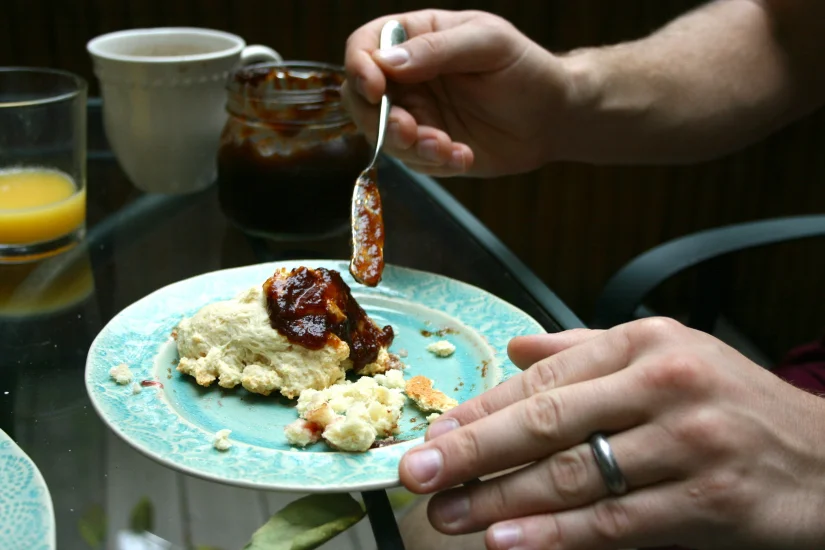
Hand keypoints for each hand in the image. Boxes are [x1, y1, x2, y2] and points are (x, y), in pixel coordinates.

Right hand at [343, 10, 571, 176]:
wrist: (553, 115)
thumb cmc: (524, 67)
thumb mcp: (487, 44)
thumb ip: (437, 50)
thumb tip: (386, 62)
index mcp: (414, 39)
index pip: (364, 47)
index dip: (359, 68)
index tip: (376, 89)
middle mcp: (407, 78)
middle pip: (361, 98)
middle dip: (380, 119)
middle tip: (409, 131)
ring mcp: (417, 115)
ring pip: (384, 136)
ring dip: (411, 147)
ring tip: (447, 147)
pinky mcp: (429, 149)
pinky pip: (414, 162)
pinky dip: (436, 163)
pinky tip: (464, 155)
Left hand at [398, 318, 824, 548]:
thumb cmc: (730, 400)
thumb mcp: (666, 353)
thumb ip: (584, 349)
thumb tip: (515, 349)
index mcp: (643, 344)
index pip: (543, 379)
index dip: (481, 410)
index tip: (434, 434)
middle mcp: (662, 384)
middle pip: (547, 422)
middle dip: (473, 451)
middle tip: (417, 474)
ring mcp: (687, 443)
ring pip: (573, 476)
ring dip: (501, 499)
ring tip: (449, 514)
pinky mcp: (708, 503)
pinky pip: (616, 522)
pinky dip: (557, 536)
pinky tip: (509, 541)